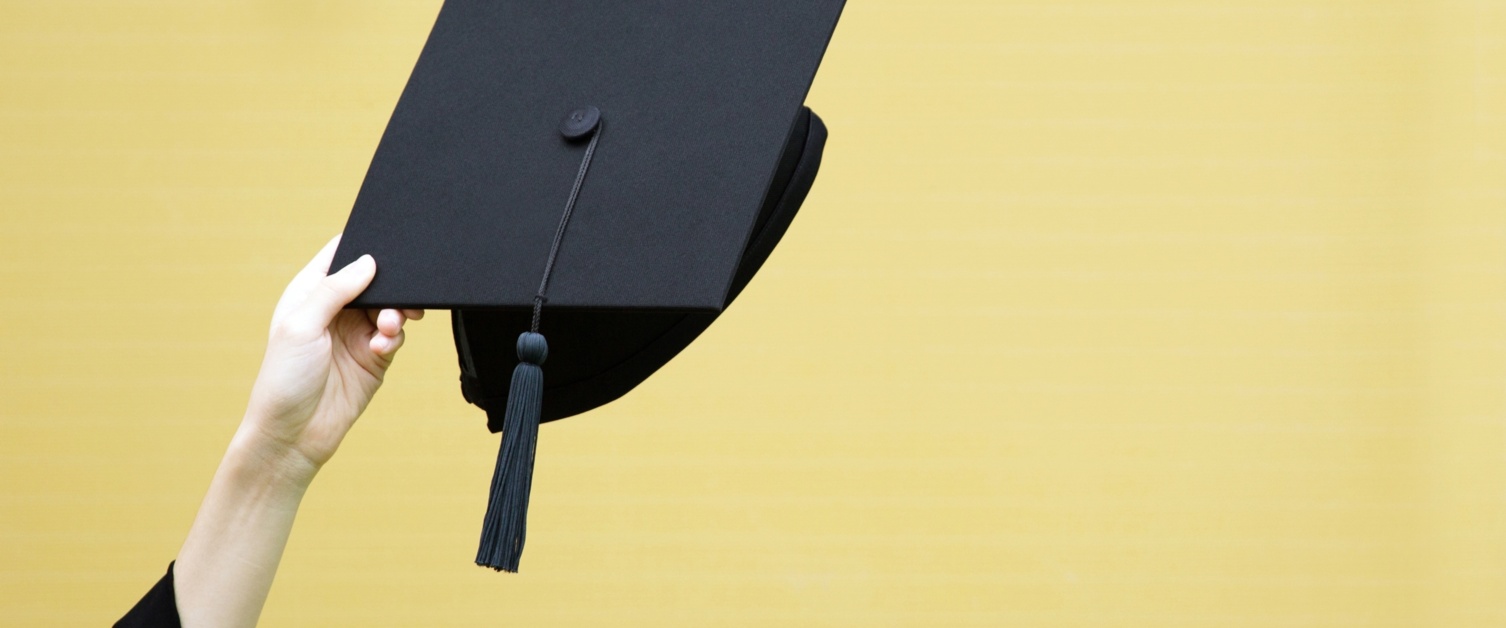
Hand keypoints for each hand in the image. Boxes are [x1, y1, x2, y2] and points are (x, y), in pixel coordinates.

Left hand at [236, 235, 423, 481]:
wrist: (294, 435)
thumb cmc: (284, 379)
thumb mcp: (302, 325)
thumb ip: (335, 290)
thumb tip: (368, 261)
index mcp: (310, 294)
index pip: (339, 257)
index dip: (362, 247)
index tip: (385, 246)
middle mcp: (334, 311)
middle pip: (374, 281)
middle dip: (390, 285)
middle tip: (400, 295)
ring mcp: (355, 334)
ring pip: (390, 308)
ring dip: (395, 314)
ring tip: (388, 328)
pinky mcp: (374, 358)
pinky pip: (395, 337)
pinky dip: (394, 339)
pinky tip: (381, 349)